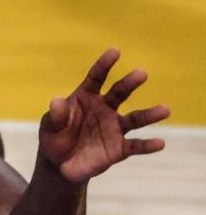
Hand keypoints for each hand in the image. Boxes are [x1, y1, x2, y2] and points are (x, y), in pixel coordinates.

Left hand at [39, 49, 168, 183]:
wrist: (61, 164)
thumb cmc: (55, 137)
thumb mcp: (50, 126)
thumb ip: (56, 115)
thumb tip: (57, 101)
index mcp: (85, 96)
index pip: (96, 76)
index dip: (105, 64)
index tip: (116, 51)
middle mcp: (103, 108)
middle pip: (119, 92)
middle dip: (130, 83)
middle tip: (142, 72)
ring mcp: (113, 128)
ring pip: (134, 119)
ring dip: (149, 114)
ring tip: (165, 109)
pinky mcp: (119, 149)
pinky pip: (135, 146)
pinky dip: (148, 145)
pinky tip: (160, 143)